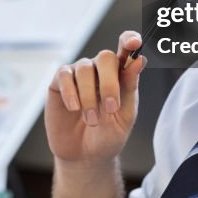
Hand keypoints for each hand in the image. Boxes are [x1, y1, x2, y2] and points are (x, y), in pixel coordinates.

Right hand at [44, 31, 146, 164]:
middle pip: (105, 57)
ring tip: (92, 120)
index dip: (130, 40)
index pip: (126, 48)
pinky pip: (64, 76)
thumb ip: (130, 87)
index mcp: (120, 74)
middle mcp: (99, 70)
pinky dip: (70, 92)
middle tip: (111, 108)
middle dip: (109, 83)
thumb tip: (138, 60)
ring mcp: (78, 75)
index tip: (134, 43)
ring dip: (89, 96)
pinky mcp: (59, 83)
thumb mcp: (125, 115)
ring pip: (84, 69)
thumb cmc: (108, 135)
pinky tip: (74, 108)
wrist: (85, 157)